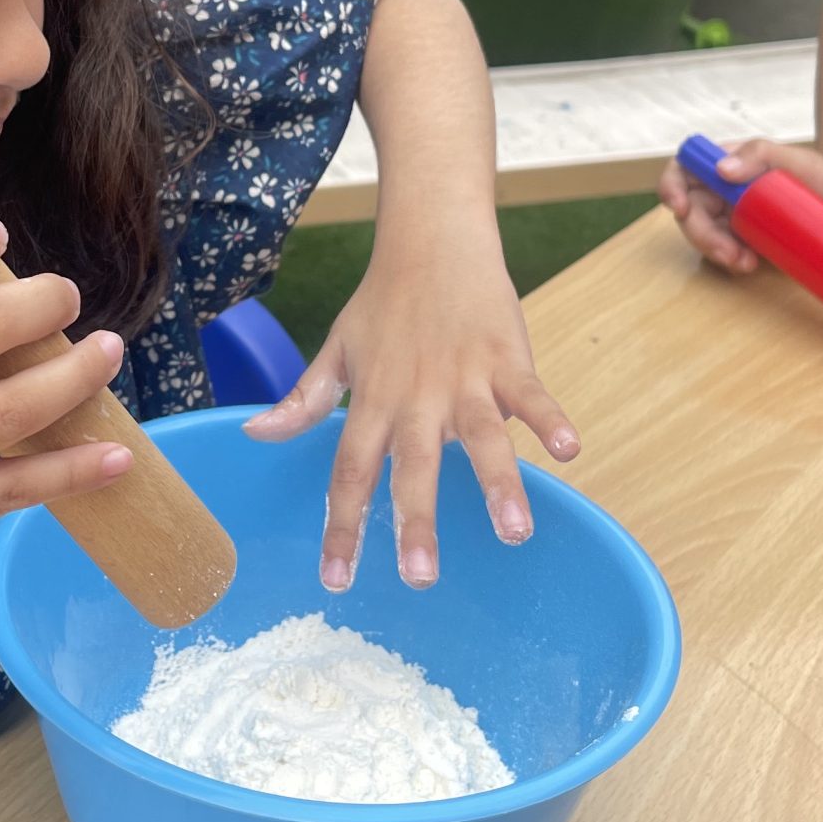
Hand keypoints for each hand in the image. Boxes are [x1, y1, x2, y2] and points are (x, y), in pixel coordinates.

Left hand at [242, 219, 577, 591]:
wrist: (431, 240)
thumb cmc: (383, 302)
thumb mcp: (337, 350)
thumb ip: (304, 400)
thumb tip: (255, 433)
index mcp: (373, 401)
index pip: (350, 473)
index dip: (342, 527)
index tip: (336, 581)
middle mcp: (416, 398)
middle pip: (414, 466)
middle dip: (416, 523)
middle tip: (420, 578)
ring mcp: (464, 379)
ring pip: (481, 437)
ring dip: (497, 484)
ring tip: (513, 532)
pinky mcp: (507, 359)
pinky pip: (530, 394)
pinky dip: (548, 419)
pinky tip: (567, 451)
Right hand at [657, 138, 822, 275]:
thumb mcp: (795, 158)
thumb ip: (759, 155)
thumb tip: (722, 168)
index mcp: (728, 162)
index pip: (685, 167)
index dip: (671, 185)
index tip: (680, 207)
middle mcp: (724, 188)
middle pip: (690, 209)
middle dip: (700, 234)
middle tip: (726, 252)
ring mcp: (733, 214)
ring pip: (704, 234)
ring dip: (714, 251)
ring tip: (743, 262)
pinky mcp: (746, 238)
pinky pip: (724, 251)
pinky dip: (729, 261)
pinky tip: (748, 264)